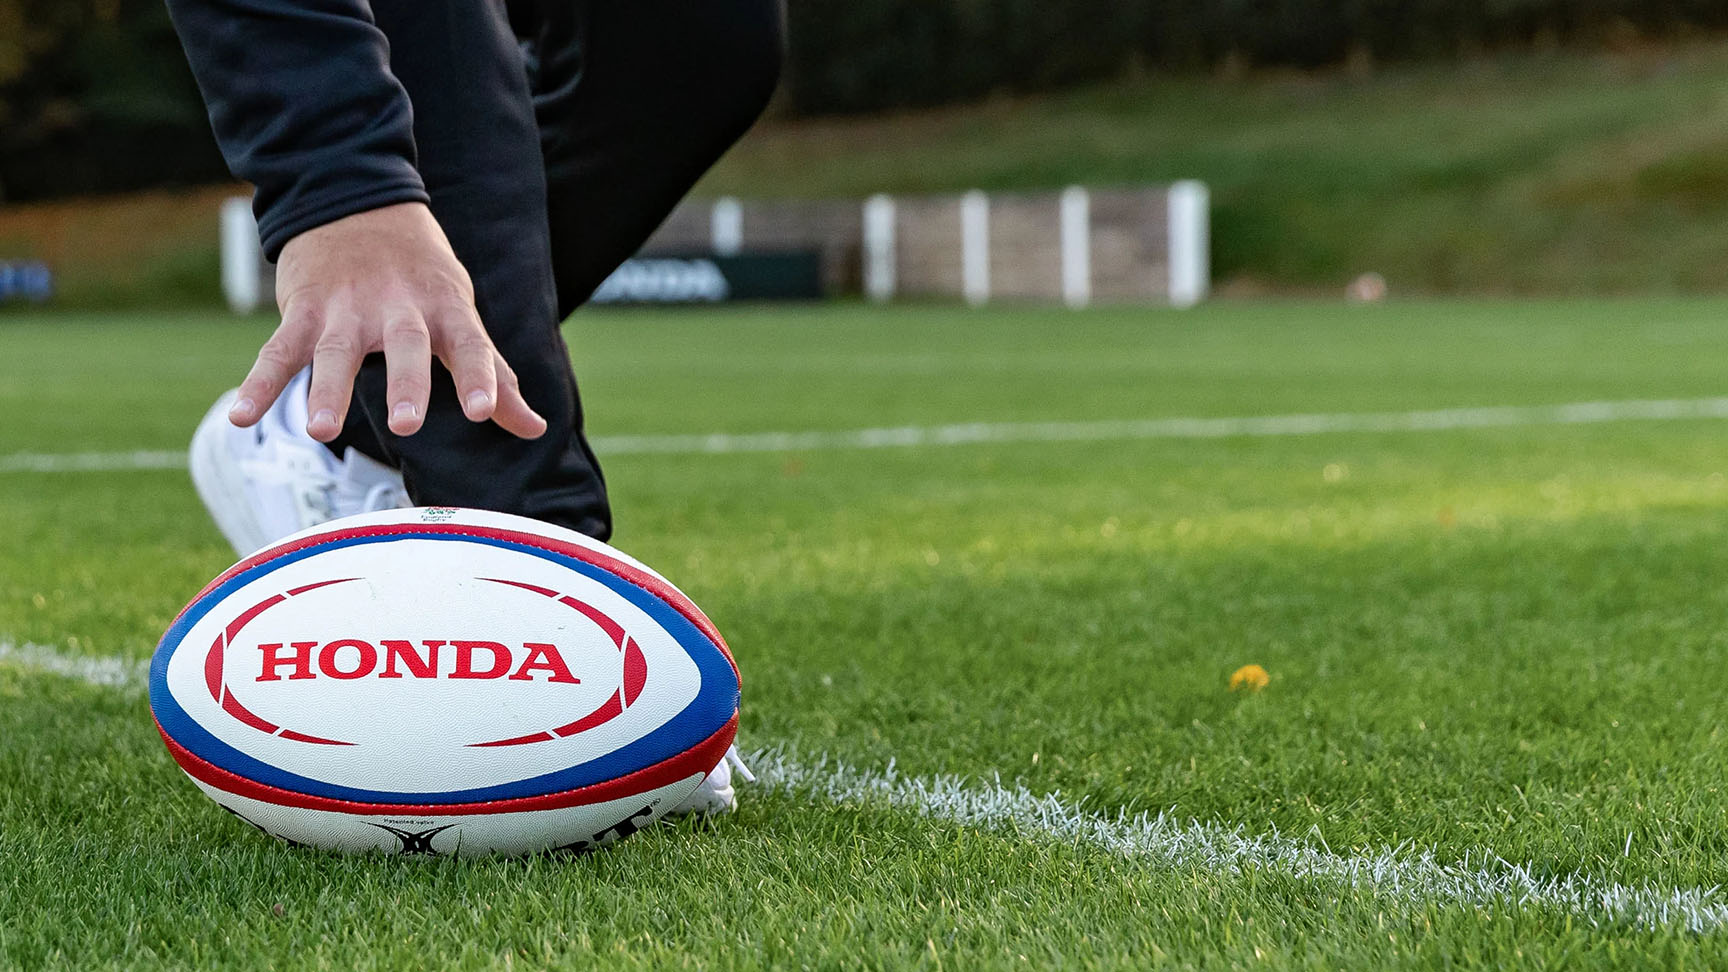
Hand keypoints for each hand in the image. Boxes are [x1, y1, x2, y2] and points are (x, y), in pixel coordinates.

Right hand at [227, 202, 546, 441]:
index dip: (481, 377)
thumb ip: (494, 374)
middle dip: (406, 384)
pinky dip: (258, 384)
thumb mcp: (462, 313)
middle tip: (407, 423)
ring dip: (327, 390)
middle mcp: (398, 308)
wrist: (357, 199)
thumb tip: (535, 428)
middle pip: (405, 346)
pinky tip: (241, 418)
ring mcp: (346, 308)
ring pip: (336, 351)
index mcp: (446, 309)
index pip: (470, 345)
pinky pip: (277, 351)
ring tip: (317, 430)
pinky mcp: (303, 310)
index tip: (486, 412)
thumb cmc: (422, 274)